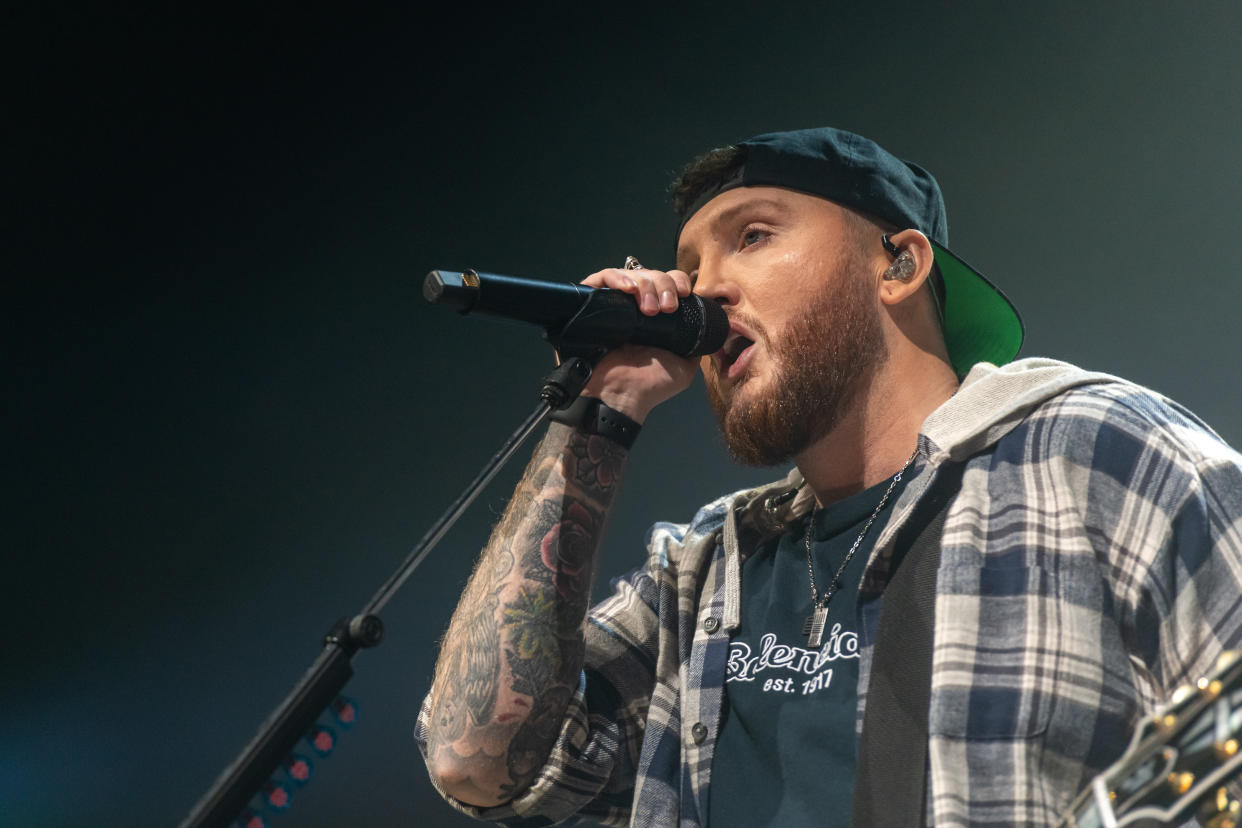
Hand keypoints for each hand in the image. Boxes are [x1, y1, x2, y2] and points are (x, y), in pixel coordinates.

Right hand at [576, 265, 699, 422]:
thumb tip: (708, 328)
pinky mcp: (590, 304)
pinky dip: (616, 278)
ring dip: (645, 284)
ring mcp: (611, 305)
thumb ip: (696, 345)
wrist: (621, 396)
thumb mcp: (685, 365)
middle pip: (649, 275)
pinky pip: (600, 278)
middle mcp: (632, 307)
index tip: (684, 294)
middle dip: (663, 284)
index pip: (666, 283)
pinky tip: (628, 290)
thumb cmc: (650, 385)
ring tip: (650, 308)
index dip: (676, 282)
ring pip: (629, 274)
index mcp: (654, 318)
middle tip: (667, 307)